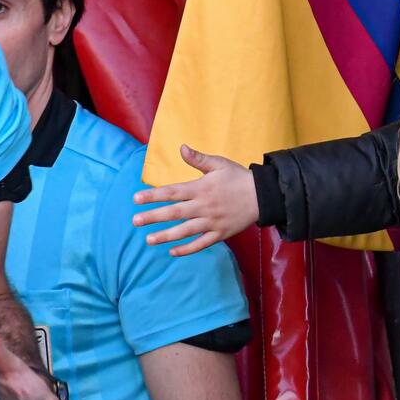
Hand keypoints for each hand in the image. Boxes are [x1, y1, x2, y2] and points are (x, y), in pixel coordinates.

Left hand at [132, 145, 257, 255]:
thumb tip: (181, 147)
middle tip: (135, 221)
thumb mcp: (219, 164)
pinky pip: (202, 243)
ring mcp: (212, 221)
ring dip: (166, 235)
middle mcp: (204, 206)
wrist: (265, 195)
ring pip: (186, 230)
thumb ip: (198, 159)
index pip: (172, 192)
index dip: (153, 195)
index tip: (136, 198)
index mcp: (201, 188)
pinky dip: (188, 248)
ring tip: (148, 240)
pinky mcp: (221, 233)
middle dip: (154, 217)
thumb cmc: (239, 178)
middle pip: (175, 212)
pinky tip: (172, 252)